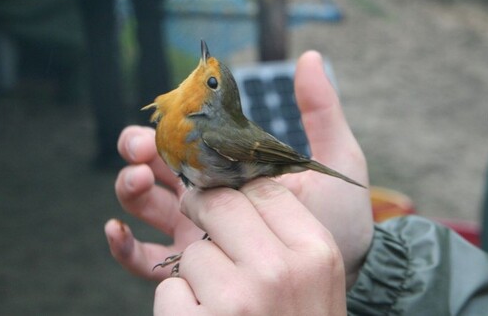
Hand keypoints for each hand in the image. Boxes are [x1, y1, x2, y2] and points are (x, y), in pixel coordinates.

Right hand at [105, 51, 372, 285]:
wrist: (345, 272)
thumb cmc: (340, 217)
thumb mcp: (332, 160)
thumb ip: (320, 112)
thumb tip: (309, 58)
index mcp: (231, 167)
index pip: (189, 139)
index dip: (169, 126)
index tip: (165, 118)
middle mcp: (208, 195)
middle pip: (156, 165)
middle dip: (139, 149)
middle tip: (141, 148)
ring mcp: (194, 230)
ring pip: (144, 203)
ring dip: (128, 186)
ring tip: (137, 178)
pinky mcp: (188, 266)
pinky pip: (142, 258)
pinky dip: (121, 244)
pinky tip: (117, 229)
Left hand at [154, 178, 346, 314]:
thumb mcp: (318, 278)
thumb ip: (288, 230)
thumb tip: (242, 183)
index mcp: (314, 251)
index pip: (264, 189)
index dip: (237, 188)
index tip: (225, 195)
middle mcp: (278, 270)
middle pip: (220, 204)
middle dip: (203, 209)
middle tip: (200, 217)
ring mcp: (236, 300)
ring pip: (192, 252)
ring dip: (198, 274)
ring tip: (224, 302)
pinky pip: (169, 289)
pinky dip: (180, 305)